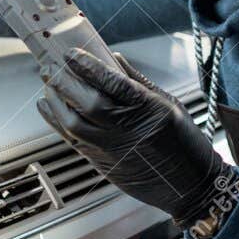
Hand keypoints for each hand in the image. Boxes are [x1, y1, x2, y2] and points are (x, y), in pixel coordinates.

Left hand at [36, 49, 237, 226]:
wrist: (189, 186)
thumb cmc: (184, 143)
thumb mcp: (168, 104)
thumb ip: (137, 81)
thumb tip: (113, 59)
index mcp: (148, 109)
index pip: (111, 82)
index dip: (87, 66)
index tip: (71, 53)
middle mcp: (127, 129)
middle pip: (87, 102)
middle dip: (64, 82)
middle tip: (51, 67)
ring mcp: (112, 148)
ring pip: (73, 123)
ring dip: (56, 102)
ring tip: (49, 85)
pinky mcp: (103, 163)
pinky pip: (72, 140)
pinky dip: (56, 121)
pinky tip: (49, 108)